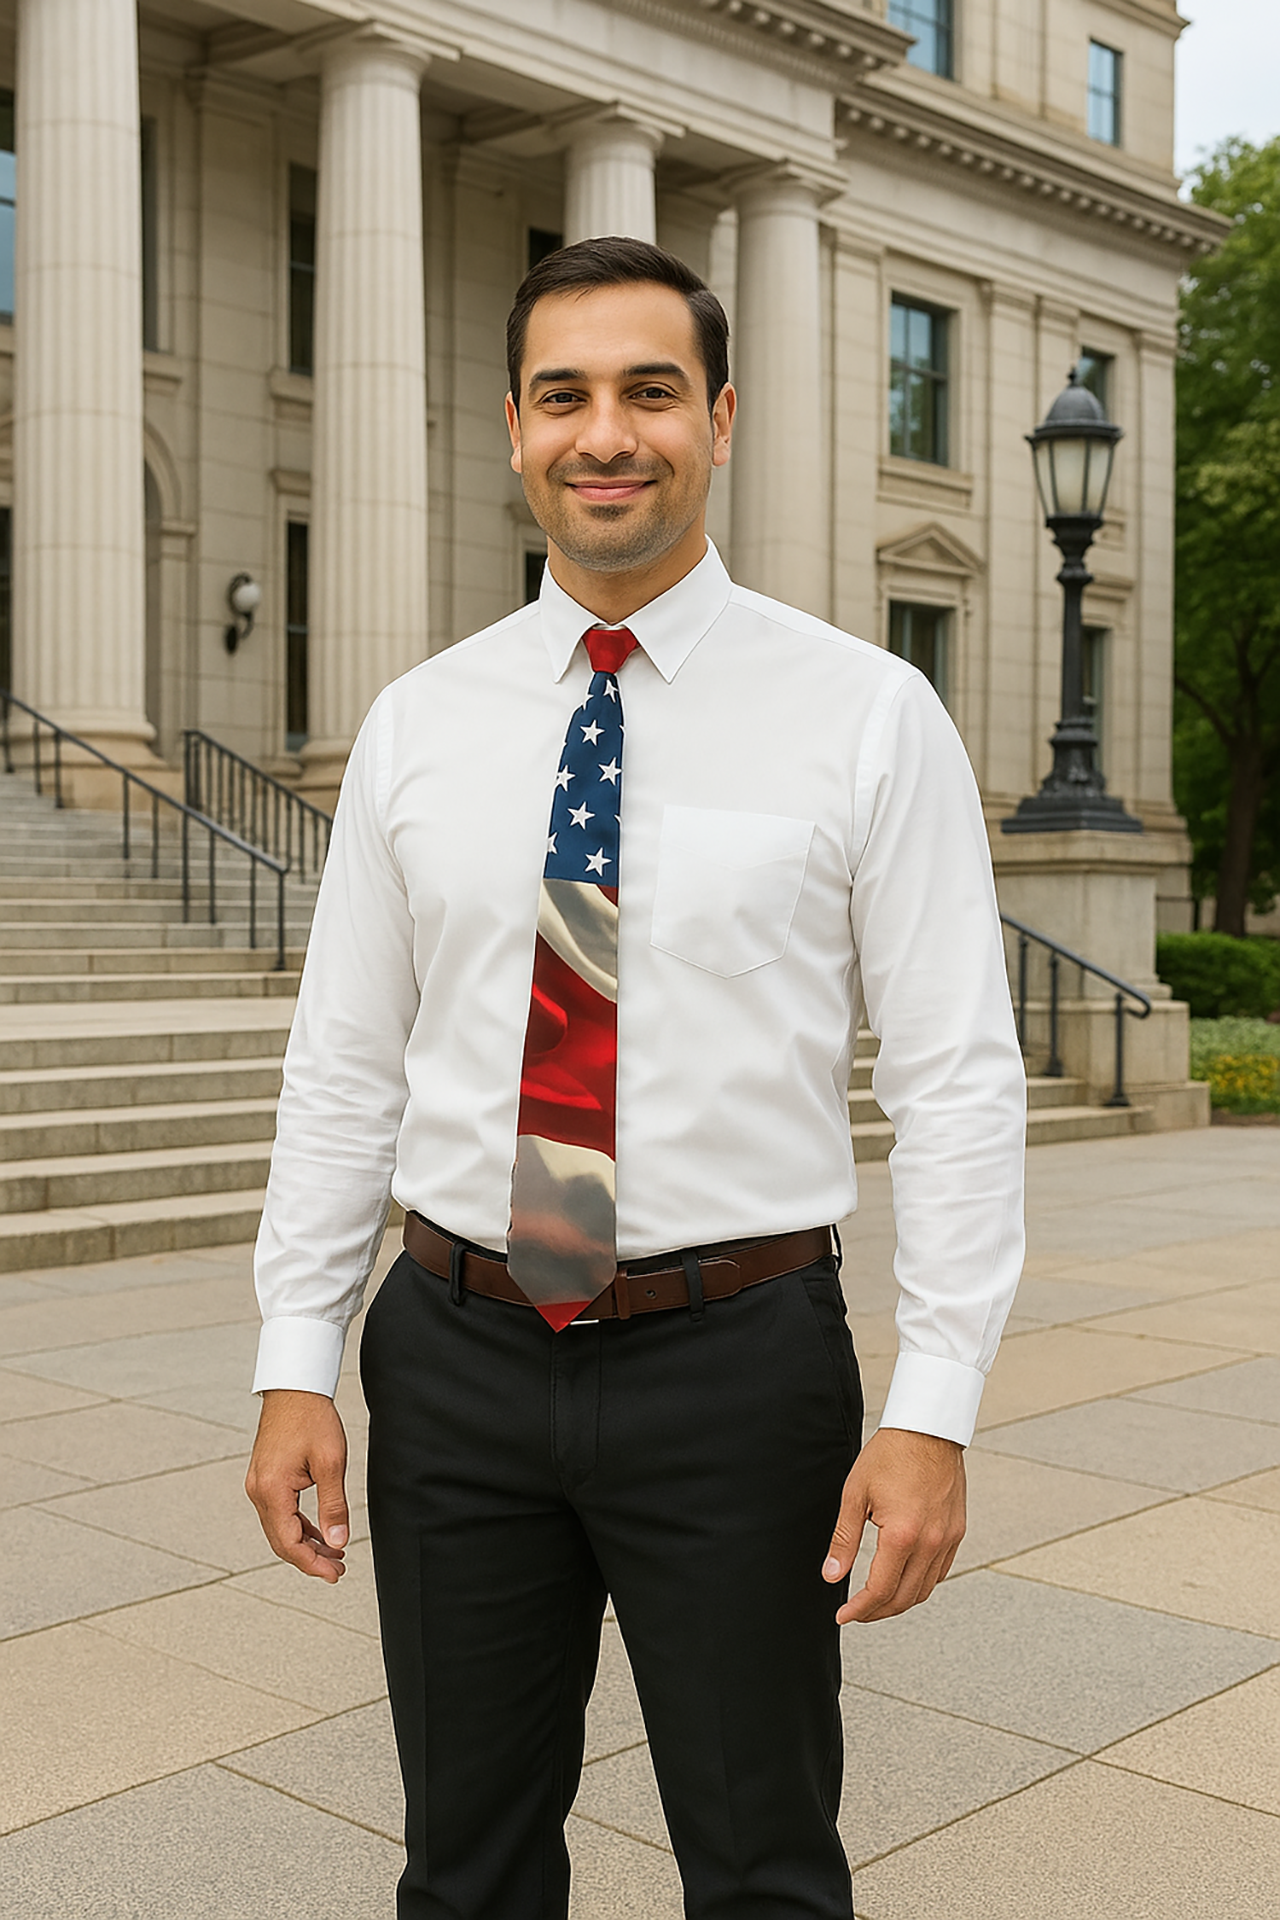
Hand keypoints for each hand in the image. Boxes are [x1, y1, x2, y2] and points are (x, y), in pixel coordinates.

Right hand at [245, 1389, 349, 1583]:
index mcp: (272, 1490)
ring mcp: (259, 1485)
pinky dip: (298, 1527)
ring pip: (280, 1529)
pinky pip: (279, 1513)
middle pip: (281, 1541)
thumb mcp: (331, 1463)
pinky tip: (319, 1532)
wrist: (295, 1388)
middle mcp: (258, 1491)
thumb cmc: (312, 1418)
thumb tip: (338, 1541)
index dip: (312, 1564)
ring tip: (334, 1554)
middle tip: (338, 1569)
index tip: (335, 1574)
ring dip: (305, 1544)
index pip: (289, 1543)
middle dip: (310, 1559)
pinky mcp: (265, 1478)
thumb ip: (333, 1505)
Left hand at [822, 1426, 965, 1623]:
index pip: (880, 1590)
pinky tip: (903, 1578)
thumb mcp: (855, 1494)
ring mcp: (947, 1538)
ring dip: (899, 1601)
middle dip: (877, 1612)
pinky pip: (940, 1572)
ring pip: (924, 1589)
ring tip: (876, 1599)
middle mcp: (931, 1542)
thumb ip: (844, 1540)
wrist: (928, 1429)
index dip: (859, 1609)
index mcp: (902, 1534)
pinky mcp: (957, 1531)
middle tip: (856, 1613)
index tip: (843, 1616)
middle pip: (904, 1598)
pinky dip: (920, 1583)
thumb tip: (831, 1576)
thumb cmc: (890, 1455)